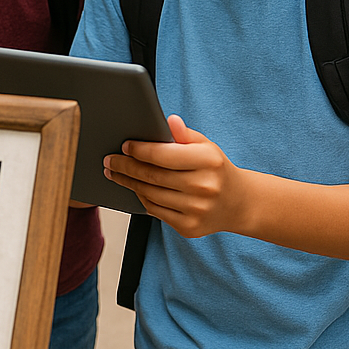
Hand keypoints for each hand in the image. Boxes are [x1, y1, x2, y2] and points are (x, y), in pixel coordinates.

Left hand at [104, 114, 245, 237]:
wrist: (239, 203)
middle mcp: (204, 187)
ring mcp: (197, 210)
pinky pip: (155, 211)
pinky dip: (142, 198)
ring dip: (128, 183)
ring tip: (115, 173)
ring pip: (150, 194)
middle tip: (109, 160)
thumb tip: (169, 120)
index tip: (124, 146)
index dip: (139, 150)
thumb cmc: (216, 169)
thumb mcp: (207, 146)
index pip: (163, 155)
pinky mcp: (189, 227)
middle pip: (152, 176)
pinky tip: (134, 188)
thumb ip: (185, 134)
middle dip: (125, 167)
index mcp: (208, 161)